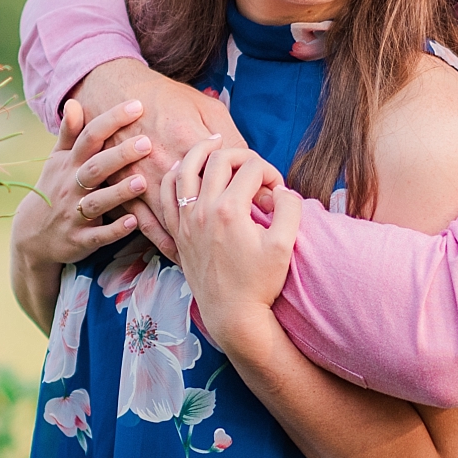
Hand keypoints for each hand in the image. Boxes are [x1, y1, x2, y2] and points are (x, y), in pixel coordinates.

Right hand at [11, 99, 151, 275]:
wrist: (31, 235)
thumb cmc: (54, 189)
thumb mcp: (57, 161)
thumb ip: (69, 133)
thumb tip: (73, 101)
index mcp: (69, 164)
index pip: (89, 137)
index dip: (111, 120)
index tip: (137, 105)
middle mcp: (71, 187)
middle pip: (94, 168)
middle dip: (119, 155)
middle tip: (146, 143)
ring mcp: (74, 214)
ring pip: (97, 202)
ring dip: (119, 193)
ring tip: (142, 182)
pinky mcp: (80, 240)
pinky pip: (98, 236)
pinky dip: (114, 231)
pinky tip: (133, 222)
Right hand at [75, 59, 246, 258]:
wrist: (112, 91)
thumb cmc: (164, 96)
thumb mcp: (205, 106)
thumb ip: (230, 134)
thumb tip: (253, 162)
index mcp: (189, 143)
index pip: (229, 176)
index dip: (251, 193)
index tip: (264, 205)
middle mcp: (165, 167)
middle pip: (203, 205)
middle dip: (227, 224)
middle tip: (249, 236)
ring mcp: (141, 183)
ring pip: (174, 223)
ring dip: (195, 241)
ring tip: (220, 254)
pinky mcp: (124, 192)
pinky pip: (145, 227)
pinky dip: (164, 243)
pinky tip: (180, 253)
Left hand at [161, 136, 302, 358]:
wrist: (232, 315)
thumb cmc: (259, 283)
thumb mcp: (285, 245)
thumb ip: (290, 209)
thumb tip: (282, 189)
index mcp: (230, 210)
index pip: (252, 170)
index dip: (270, 172)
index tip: (279, 189)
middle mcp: (203, 210)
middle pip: (219, 160)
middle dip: (241, 154)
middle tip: (254, 164)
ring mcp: (186, 221)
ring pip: (185, 169)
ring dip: (201, 151)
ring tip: (214, 142)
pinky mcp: (178, 232)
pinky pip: (167, 195)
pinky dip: (175, 175)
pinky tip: (185, 170)